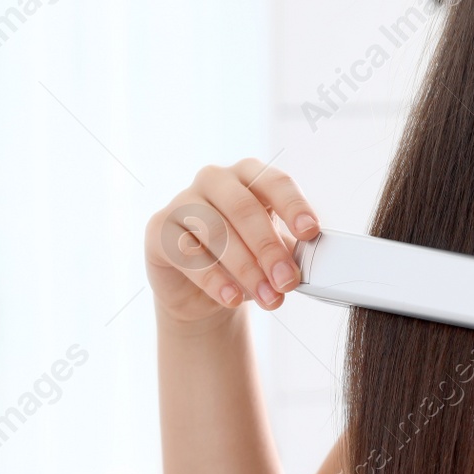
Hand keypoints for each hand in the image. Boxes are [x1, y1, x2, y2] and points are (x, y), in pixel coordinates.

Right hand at [145, 158, 320, 323]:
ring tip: (268, 298)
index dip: (294, 206)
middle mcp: (215, 180)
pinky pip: (187, 253)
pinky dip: (214, 279)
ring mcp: (183, 201)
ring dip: (246, 269)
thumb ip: (292, 254)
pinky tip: (232, 298)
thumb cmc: (245, 262)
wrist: (203, 292)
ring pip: (216, 231)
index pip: (275, 182)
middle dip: (269, 248)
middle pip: (244, 209)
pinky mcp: (160, 228)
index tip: (311, 232)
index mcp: (249, 176)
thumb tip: (313, 265)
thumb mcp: (274, 256)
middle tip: (287, 281)